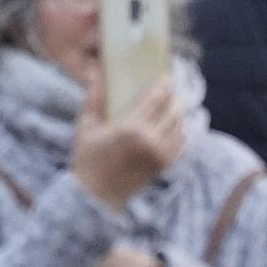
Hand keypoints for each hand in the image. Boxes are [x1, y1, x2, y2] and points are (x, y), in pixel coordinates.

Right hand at [72, 72, 184, 212]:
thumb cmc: (87, 158)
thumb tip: (94, 71)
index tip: (166, 74)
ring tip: (171, 106)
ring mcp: (161, 154)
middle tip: (170, 88)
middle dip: (174, 97)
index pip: (156, 98)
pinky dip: (179, 132)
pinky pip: (181, 143)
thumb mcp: (86, 126)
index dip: (164, 83)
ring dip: (178, 114)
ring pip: (180, 126)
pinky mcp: (164, 165)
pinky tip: (172, 126)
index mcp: (130, 127)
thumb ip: (93, 97)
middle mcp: (151, 140)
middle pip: (174, 110)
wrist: (97, 196)